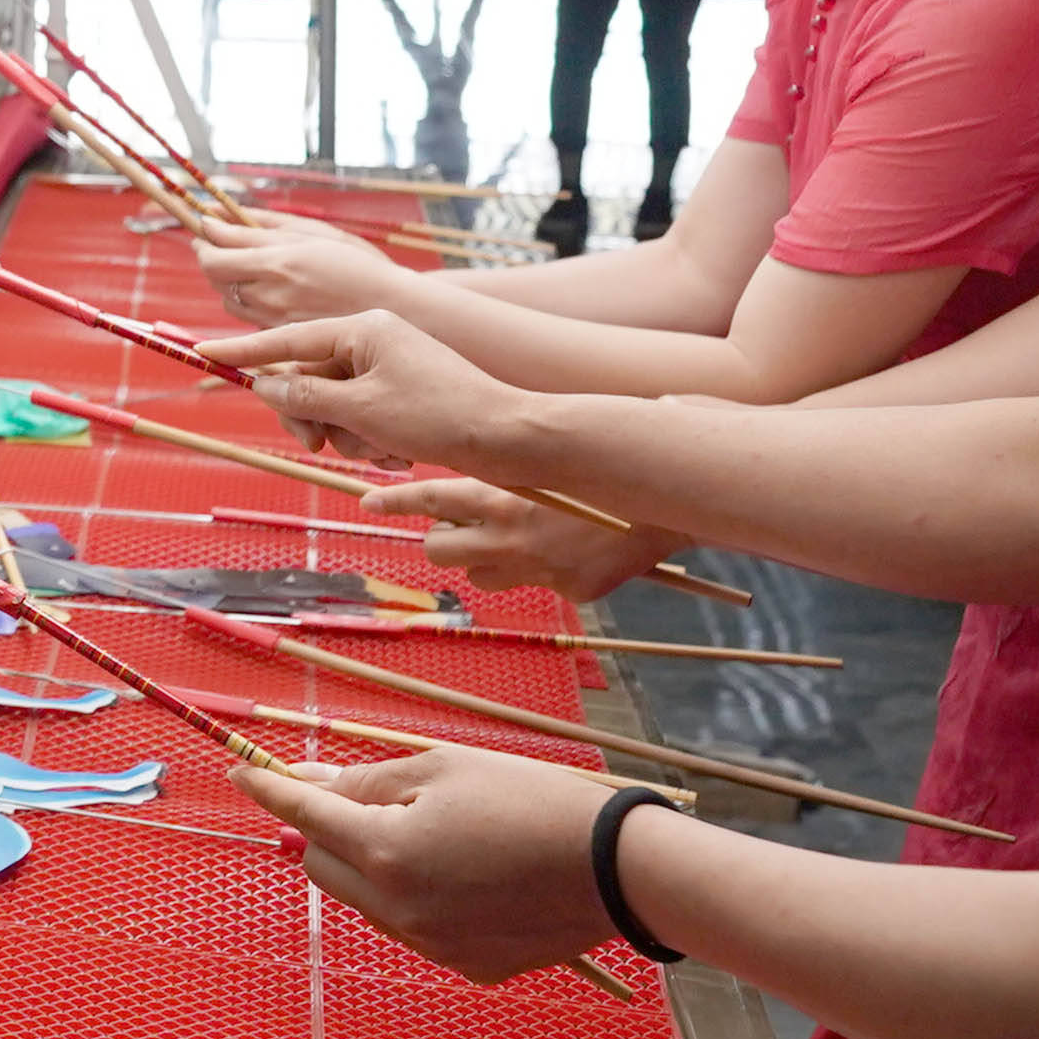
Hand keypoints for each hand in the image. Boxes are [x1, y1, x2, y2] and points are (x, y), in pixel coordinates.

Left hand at [189, 217, 402, 321]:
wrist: (395, 308)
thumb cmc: (357, 263)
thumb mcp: (310, 232)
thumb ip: (256, 226)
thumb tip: (211, 216)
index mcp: (276, 264)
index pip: (212, 257)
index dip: (203, 242)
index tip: (207, 229)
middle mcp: (269, 296)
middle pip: (216, 280)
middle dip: (215, 259)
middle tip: (229, 243)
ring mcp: (275, 320)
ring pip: (230, 300)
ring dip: (232, 281)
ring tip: (259, 267)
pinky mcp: (283, 338)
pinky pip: (251, 317)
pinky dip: (252, 301)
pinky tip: (277, 291)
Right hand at [197, 306, 516, 470]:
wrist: (507, 437)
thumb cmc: (439, 415)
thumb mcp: (362, 409)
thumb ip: (306, 396)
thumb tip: (266, 384)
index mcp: (362, 328)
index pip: (288, 339)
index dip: (244, 351)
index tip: (202, 354)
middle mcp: (373, 340)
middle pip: (309, 379)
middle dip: (314, 419)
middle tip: (319, 447)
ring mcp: (389, 366)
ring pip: (335, 405)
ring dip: (347, 437)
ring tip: (379, 454)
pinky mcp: (403, 394)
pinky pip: (363, 417)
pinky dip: (371, 441)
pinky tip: (395, 458)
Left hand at [235, 746, 642, 982]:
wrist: (618, 868)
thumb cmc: (532, 801)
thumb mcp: (445, 769)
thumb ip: (369, 781)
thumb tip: (312, 781)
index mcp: (386, 851)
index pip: (305, 815)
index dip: (270, 789)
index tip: (243, 772)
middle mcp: (397, 908)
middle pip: (324, 867)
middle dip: (329, 830)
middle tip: (363, 798)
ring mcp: (431, 945)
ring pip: (368, 901)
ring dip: (374, 866)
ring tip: (436, 833)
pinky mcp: (467, 966)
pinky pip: (417, 927)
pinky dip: (420, 897)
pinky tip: (470, 874)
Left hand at [353, 475, 660, 603]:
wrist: (670, 500)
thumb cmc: (612, 465)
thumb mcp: (554, 456)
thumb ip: (518, 464)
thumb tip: (488, 449)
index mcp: (502, 494)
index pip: (429, 499)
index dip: (395, 500)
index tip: (368, 499)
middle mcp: (511, 535)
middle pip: (439, 550)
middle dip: (441, 539)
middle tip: (455, 525)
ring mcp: (538, 568)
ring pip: (480, 575)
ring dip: (484, 558)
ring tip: (509, 537)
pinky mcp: (570, 589)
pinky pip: (539, 585)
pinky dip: (546, 571)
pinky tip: (572, 550)